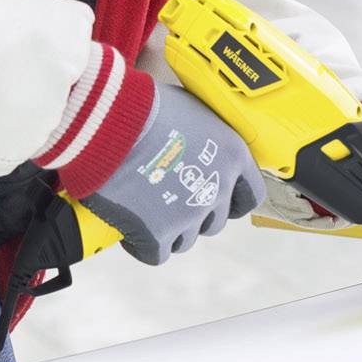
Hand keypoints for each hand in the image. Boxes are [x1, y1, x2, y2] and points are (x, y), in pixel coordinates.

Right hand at [79, 87, 264, 264]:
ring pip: (185, 240)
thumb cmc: (146, 108)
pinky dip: (141, 244)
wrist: (111, 125)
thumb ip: (203, 135)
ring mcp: (188, 215)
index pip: (250, 195)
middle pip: (214, 222)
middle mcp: (217, 189)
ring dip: (167, 229)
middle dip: (193, 214)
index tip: (218, 201)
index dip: (233, 201)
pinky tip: (128, 226)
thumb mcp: (190, 109)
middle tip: (167, 197)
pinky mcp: (157, 234)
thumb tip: (193, 142)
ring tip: (143, 208)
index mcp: (232, 156)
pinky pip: (155, 254)